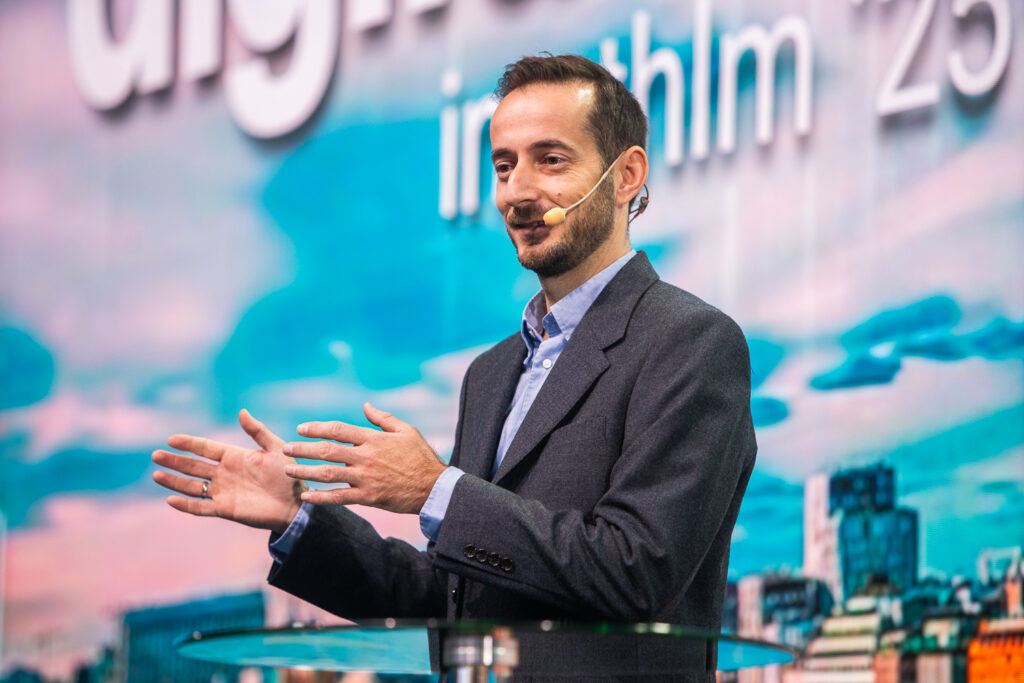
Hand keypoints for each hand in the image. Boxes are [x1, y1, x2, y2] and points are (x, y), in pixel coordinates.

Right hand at [152, 409, 306, 533]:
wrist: (296, 504)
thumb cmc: (289, 475)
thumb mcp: (275, 448)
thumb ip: (258, 431)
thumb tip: (242, 412)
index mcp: (234, 457)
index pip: (206, 448)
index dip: (189, 444)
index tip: (171, 439)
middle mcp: (225, 474)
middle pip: (193, 466)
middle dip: (175, 461)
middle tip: (155, 455)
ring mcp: (223, 492)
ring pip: (193, 486)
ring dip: (174, 481)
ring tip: (156, 475)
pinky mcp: (225, 510)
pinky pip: (201, 507)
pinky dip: (186, 505)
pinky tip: (170, 500)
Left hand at [282, 402, 446, 513]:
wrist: (433, 487)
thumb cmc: (421, 456)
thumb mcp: (406, 430)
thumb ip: (383, 418)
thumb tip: (365, 406)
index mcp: (373, 439)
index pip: (339, 430)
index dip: (317, 428)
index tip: (301, 429)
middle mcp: (366, 457)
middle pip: (328, 450)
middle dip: (304, 449)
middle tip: (286, 449)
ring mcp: (366, 478)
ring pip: (328, 474)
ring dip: (305, 471)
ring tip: (288, 470)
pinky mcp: (368, 497)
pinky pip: (340, 497)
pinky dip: (321, 498)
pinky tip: (307, 497)